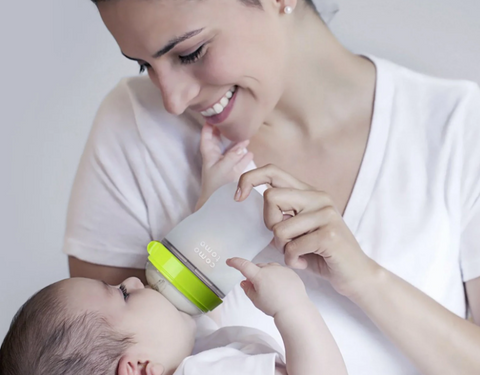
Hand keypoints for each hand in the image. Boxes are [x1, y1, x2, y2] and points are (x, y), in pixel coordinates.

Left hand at [196, 123, 253, 209]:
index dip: (208, 126)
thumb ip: (233, 155)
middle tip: (231, 121)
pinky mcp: (232, 173)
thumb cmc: (216, 186)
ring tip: (244, 135)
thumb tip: (243, 145)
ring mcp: (224, 165)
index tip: (213, 115)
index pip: (206, 136)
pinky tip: (250, 153)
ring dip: (237, 143)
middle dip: (224, 131)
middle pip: (219, 141)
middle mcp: (216, 158)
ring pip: (230, 150)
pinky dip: (244, 156)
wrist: (216, 205)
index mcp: (209, 154)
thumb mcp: (224, 168)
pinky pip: (239, 161)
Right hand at [226, 257, 310, 316]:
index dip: (235, 262)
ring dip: (267, 274)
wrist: (294, 309)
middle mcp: (270, 269)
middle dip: (255, 274)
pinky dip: (278, 277)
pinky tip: (281, 288)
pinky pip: (280, 271)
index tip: (229, 261)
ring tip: (271, 289)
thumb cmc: (274, 306)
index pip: (244, 265)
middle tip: (257, 287)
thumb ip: (248, 289)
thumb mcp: (256, 300)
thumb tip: (245, 282)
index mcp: (259, 275)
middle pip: (258, 267)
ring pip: (269, 268)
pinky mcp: (291, 272)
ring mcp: (281, 269)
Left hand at [235, 164, 380, 297]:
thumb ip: (282, 212)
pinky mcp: (329, 235)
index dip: (249, 179)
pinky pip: (292, 248)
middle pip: (271, 197)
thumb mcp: (300, 227)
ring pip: (279, 229)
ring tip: (298, 253)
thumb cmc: (321, 252)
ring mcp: (326, 214)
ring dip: (282, 248)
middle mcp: (319, 198)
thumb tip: (247, 200)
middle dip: (269, 223)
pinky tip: (305, 261)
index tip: (238, 197)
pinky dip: (293, 261)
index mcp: (309, 192)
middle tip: (284, 239)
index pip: (273, 171)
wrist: (356, 274)